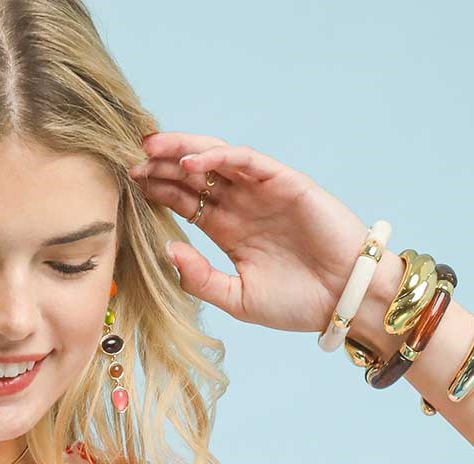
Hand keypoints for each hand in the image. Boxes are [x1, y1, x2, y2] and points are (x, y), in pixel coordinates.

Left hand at [130, 129, 378, 335]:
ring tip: (152, 149)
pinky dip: (218, 157)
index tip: (130, 186)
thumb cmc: (297, 304)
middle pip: (195, 176)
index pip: (186, 201)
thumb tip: (167, 250)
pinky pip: (247, 160)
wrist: (343, 302)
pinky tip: (190, 163)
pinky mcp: (285, 182)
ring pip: (216, 159)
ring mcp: (263, 191)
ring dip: (183, 151)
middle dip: (163, 165)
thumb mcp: (237, 299)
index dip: (159, 190)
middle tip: (130, 160)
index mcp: (230, 231)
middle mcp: (243, 206)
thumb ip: (201, 278)